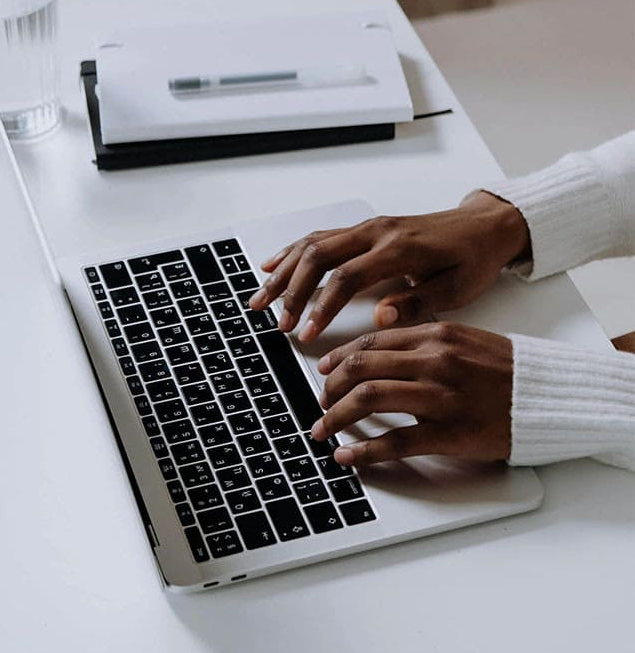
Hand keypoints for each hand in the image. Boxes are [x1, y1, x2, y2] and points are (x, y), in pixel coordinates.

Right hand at [249, 192, 528, 341]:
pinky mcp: (364, 229)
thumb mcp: (456, 289)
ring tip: (261, 298)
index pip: (347, 277)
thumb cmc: (472, 259)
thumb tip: (380, 317)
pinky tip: (273, 265)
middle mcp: (377, 232)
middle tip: (278, 322)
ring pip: (313, 244)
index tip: (307, 333)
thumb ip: (416, 302)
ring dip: (284, 272)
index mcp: (399, 249)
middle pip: (319, 257)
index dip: (322, 306)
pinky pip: (321, 236)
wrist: (483, 227)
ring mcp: (368, 227)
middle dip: (292, 291)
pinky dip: (293, 251)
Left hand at [310, 322, 513, 464]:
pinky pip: (395, 441)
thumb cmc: (506, 371)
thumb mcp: (463, 340)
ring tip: (324, 429)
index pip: (370, 342)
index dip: (338, 358)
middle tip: (322, 403)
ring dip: (337, 416)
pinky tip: (347, 456)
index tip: (324, 371)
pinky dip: (364, 450)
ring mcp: (440, 396)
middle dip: (330, 388)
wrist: (549, 397)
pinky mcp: (450, 432)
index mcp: (434, 335)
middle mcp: (433, 360)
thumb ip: (422, 342)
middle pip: (361, 369)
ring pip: (369, 400)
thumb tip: (379, 353)